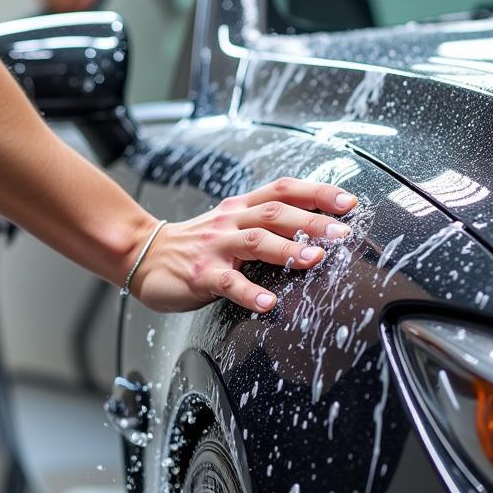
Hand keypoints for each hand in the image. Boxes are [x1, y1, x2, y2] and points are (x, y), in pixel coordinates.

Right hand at [129, 178, 357, 313]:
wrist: (143, 255)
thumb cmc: (194, 245)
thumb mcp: (229, 224)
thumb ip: (263, 224)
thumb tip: (313, 229)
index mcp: (240, 207)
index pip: (284, 190)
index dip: (317, 192)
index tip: (349, 201)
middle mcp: (230, 221)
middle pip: (276, 213)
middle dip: (312, 221)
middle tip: (342, 233)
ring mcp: (215, 248)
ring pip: (255, 241)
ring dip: (286, 249)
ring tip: (313, 259)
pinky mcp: (201, 275)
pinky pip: (228, 283)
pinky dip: (249, 292)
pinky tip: (267, 302)